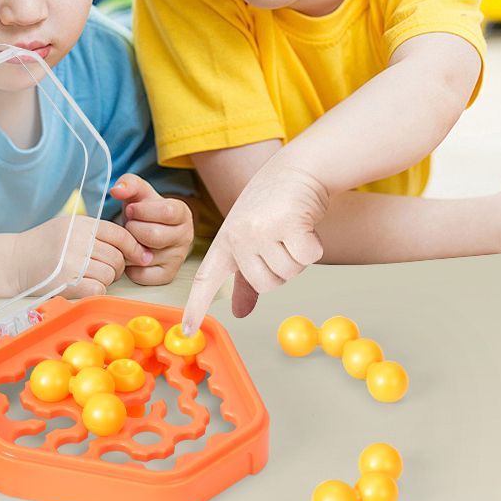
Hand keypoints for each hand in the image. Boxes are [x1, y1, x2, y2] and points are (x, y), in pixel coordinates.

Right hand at [15, 215, 151, 298]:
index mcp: (81, 223)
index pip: (120, 234)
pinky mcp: (65, 281)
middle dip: (118, 267)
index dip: (133, 247)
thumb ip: (97, 232)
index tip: (139, 256)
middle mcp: (77, 239)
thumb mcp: (69, 227)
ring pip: (109, 274)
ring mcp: (71, 260)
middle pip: (117, 257)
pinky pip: (98, 289)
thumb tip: (135, 248)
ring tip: (92, 277)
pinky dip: (96, 290)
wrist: (13, 261)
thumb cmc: (44, 245)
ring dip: (106, 280)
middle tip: (107, 270)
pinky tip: (85, 286)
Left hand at [111, 174, 193, 284]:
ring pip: (147, 256)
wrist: (149, 229)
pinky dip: (130, 266)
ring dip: (130, 247)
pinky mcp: (168, 275)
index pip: (166, 212)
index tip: (131, 209)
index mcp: (182, 213)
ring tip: (131, 239)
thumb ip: (128, 184)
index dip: (142, 211)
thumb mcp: (138, 192)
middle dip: (133, 229)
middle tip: (129, 226)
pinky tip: (132, 254)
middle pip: (155, 235)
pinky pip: (143, 275)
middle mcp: (186, 236)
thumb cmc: (144, 211)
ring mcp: (178, 258)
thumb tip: (117, 190)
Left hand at [183, 161, 327, 333]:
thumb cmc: (272, 205)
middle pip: (265, 284)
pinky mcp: (287, 223)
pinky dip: (313, 245)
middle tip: (281, 240)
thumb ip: (245, 276)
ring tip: (290, 228)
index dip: (196, 306)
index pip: (206, 279)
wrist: (296, 169)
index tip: (187, 330)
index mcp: (225, 241)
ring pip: (288, 272)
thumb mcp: (249, 236)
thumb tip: (240, 312)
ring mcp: (261, 230)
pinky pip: (307, 257)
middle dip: (281, 269)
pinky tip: (304, 224)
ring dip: (298, 256)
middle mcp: (238, 236)